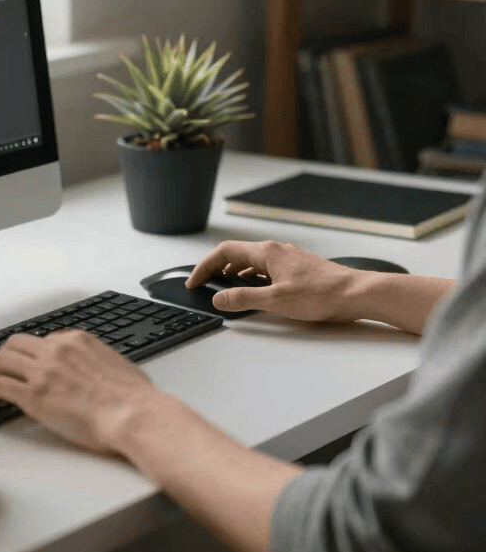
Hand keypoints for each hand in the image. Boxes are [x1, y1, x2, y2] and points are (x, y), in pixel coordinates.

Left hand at [0, 329, 158, 452]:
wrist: (132, 414)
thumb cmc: (134, 398)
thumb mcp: (118, 365)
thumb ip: (101, 362)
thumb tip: (102, 371)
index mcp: (78, 340)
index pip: (46, 340)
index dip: (34, 354)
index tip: (30, 364)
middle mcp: (57, 350)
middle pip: (17, 343)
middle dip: (5, 355)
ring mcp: (43, 371)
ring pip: (2, 360)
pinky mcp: (33, 396)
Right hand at [186, 240, 358, 323]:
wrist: (356, 293)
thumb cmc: (322, 294)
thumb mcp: (275, 301)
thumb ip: (243, 299)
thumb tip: (219, 298)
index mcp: (266, 252)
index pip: (224, 252)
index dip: (204, 266)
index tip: (194, 282)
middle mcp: (276, 250)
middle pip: (237, 254)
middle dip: (217, 269)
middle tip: (205, 285)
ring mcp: (288, 258)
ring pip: (252, 262)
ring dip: (235, 274)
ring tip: (226, 289)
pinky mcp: (298, 268)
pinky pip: (266, 269)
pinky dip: (253, 278)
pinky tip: (256, 292)